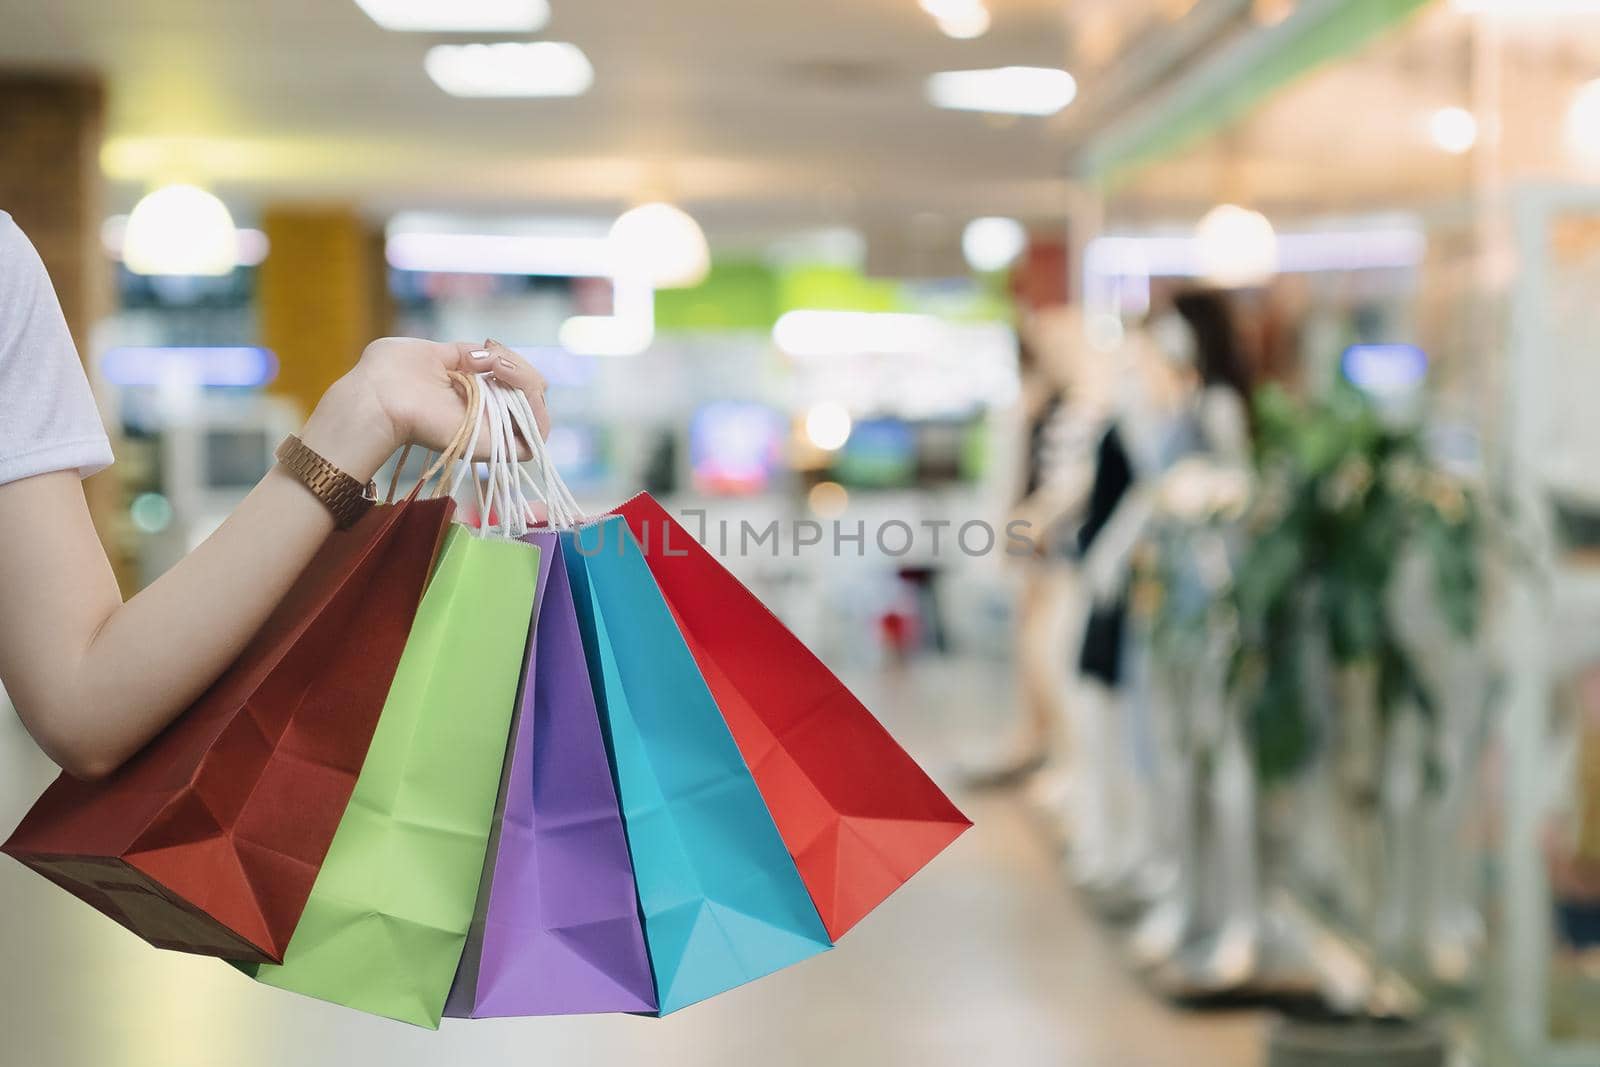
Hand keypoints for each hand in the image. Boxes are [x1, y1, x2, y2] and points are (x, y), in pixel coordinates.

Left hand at [299, 338, 549, 480]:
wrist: (378, 397)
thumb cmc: (391, 373)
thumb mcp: (432, 351)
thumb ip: (464, 354)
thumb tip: (491, 355)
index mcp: (470, 395)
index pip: (513, 383)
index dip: (511, 360)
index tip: (490, 345)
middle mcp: (485, 415)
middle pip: (531, 395)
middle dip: (522, 367)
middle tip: (496, 357)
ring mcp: (493, 431)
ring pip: (537, 412)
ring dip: (528, 380)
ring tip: (501, 366)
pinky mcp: (496, 445)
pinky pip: (537, 434)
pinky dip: (533, 402)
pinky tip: (504, 376)